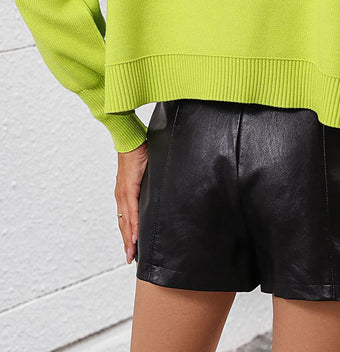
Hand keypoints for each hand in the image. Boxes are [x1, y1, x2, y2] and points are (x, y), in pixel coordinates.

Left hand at [115, 140, 147, 263]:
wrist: (130, 138)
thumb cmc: (138, 151)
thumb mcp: (145, 172)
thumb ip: (149, 184)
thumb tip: (159, 190)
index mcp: (125, 193)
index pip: (126, 218)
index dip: (128, 235)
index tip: (131, 249)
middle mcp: (122, 195)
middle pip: (124, 224)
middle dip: (127, 243)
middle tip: (130, 259)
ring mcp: (123, 193)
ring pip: (126, 221)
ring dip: (129, 239)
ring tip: (132, 253)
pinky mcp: (128, 188)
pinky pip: (131, 211)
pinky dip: (133, 225)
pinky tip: (135, 236)